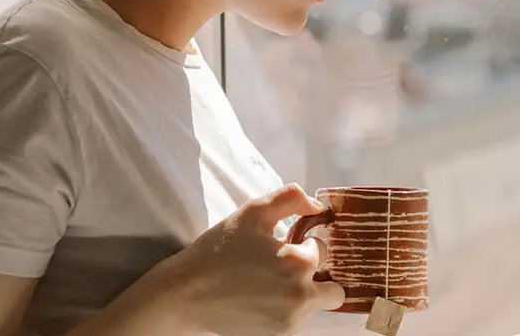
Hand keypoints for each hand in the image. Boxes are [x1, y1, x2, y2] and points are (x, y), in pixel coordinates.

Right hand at [161, 183, 345, 334]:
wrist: (185, 294)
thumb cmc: (218, 250)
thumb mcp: (252, 212)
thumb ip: (290, 198)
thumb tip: (317, 206)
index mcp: (299, 262)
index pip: (322, 249)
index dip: (301, 245)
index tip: (280, 247)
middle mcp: (301, 295)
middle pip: (334, 289)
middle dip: (317, 278)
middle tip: (287, 270)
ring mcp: (291, 320)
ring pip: (315, 307)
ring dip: (301, 294)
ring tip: (267, 285)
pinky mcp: (279, 335)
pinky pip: (296, 321)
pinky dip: (285, 311)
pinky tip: (260, 300)